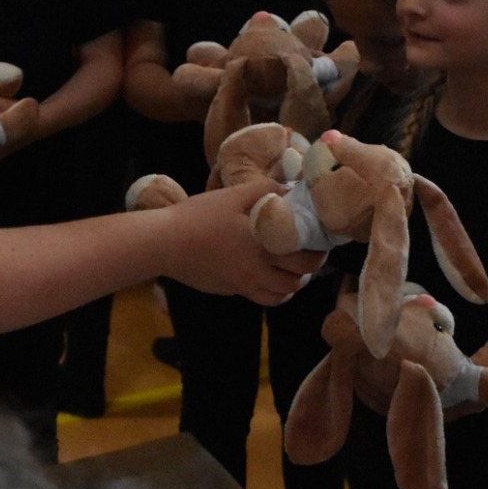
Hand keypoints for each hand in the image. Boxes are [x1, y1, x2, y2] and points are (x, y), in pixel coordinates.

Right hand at [161, 177, 324, 303]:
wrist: (165, 243)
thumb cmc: (198, 216)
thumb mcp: (233, 195)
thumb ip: (266, 189)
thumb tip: (291, 189)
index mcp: (262, 243)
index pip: (304, 255)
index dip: (319, 250)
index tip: (322, 239)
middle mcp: (258, 268)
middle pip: (298, 277)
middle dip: (311, 267)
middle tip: (312, 252)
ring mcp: (245, 283)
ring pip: (283, 293)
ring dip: (294, 282)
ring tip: (295, 267)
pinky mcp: (233, 290)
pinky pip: (264, 299)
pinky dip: (276, 293)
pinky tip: (274, 279)